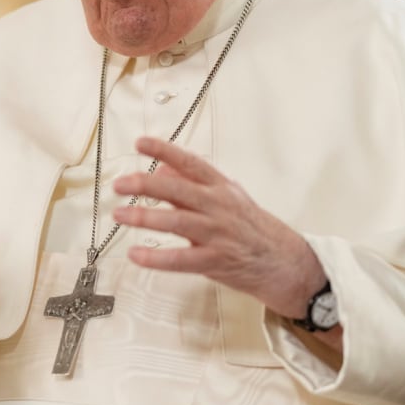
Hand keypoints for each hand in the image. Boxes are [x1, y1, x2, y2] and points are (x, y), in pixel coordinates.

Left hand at [111, 136, 323, 322]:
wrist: (285, 262)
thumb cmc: (251, 227)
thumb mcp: (227, 198)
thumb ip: (192, 185)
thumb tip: (159, 169)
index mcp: (221, 188)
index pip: (191, 163)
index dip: (165, 150)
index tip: (141, 143)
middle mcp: (219, 206)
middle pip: (178, 190)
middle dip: (146, 185)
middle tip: (120, 184)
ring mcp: (218, 234)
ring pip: (177, 222)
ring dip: (144, 218)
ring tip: (119, 215)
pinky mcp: (216, 261)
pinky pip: (181, 259)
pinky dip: (156, 257)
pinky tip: (136, 254)